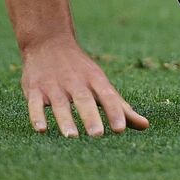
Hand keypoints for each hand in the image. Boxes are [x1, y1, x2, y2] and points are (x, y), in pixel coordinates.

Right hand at [20, 36, 149, 136]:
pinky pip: (34, 103)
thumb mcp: (102, 84)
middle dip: (91, 117)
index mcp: (95, 80)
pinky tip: (41, 130)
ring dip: (65, 119)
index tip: (121, 129)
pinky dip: (37, 115)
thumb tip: (146, 126)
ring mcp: (54, 86)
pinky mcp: (34, 89)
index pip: (107, 96)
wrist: (49, 42)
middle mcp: (75, 82)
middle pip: (84, 100)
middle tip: (98, 135)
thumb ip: (121, 107)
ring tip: (72, 136)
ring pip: (60, 104)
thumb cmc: (81, 71)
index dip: (114, 112)